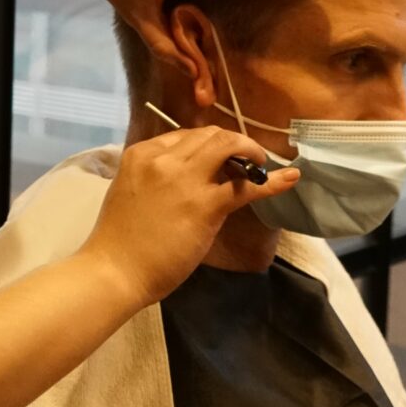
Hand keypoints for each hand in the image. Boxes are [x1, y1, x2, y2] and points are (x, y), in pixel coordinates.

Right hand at [86, 126, 299, 307]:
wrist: (114, 271)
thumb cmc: (118, 240)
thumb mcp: (130, 191)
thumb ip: (154, 177)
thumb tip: (185, 178)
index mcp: (141, 153)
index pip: (185, 135)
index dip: (208, 144)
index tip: (219, 158)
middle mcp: (164, 158)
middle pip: (210, 135)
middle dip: (232, 143)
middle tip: (245, 160)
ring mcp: (186, 180)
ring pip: (228, 146)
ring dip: (250, 150)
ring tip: (261, 163)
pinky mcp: (205, 205)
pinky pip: (245, 186)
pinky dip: (272, 181)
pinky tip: (290, 178)